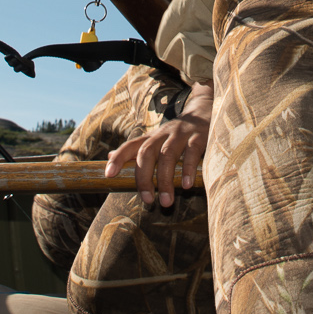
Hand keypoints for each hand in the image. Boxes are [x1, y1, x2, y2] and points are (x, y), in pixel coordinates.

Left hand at [104, 82, 211, 205]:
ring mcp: (180, 134)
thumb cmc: (176, 134)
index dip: (117, 158)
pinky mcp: (198, 137)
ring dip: (165, 179)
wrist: (205, 112)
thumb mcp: (155, 140)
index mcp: (151, 138)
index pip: (129, 146)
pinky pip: (191, 152)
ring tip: (166, 201)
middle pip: (146, 152)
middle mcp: (162, 135)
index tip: (108, 175)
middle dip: (143, 177)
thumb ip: (135, 150)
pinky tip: (186, 185)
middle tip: (147, 200)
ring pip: (167, 155)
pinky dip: (188, 168)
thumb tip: (108, 157)